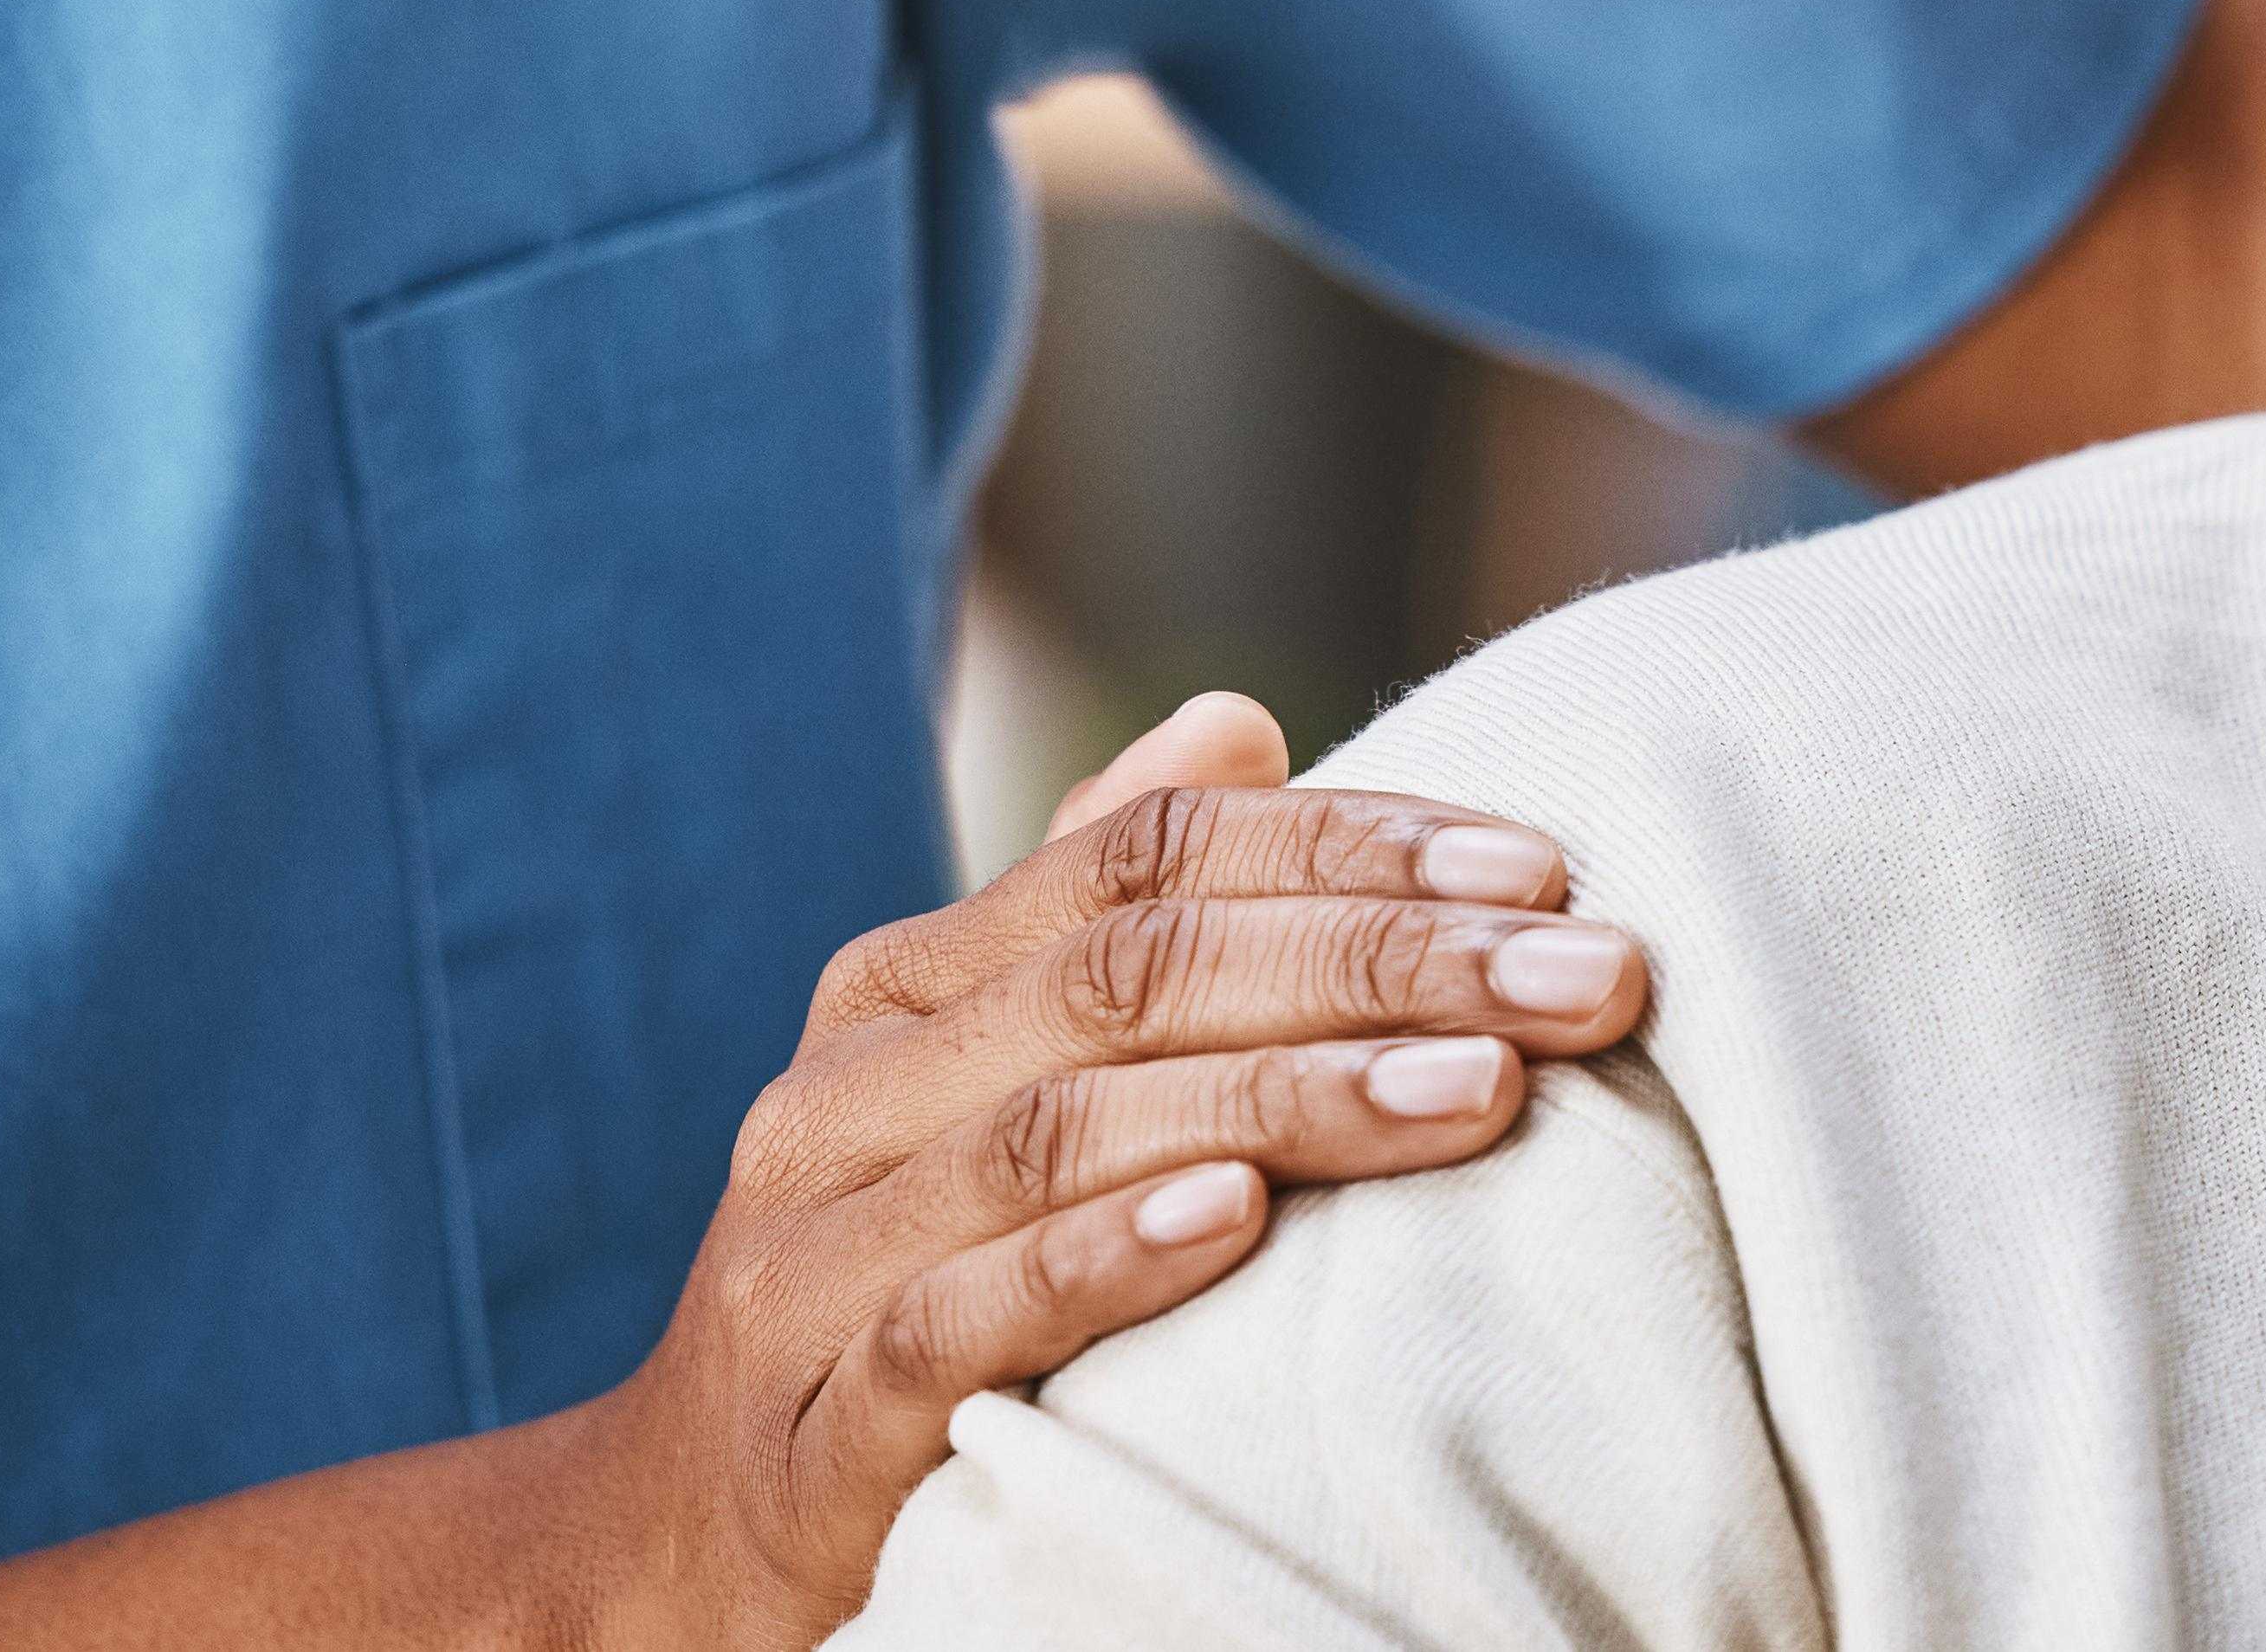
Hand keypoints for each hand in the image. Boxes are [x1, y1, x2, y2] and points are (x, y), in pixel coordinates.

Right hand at [543, 690, 1651, 1651]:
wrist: (674, 1544)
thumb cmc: (894, 1285)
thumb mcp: (984, 1089)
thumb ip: (1100, 917)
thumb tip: (1240, 721)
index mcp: (909, 986)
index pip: (1147, 859)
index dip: (1350, 843)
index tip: (1548, 871)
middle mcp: (850, 1088)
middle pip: (1131, 973)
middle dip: (1384, 960)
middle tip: (1591, 974)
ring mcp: (816, 1252)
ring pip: (1063, 1128)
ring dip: (1293, 1098)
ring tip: (1485, 1091)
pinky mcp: (815, 1425)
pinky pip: (961, 1316)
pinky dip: (1104, 1256)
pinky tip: (1240, 1223)